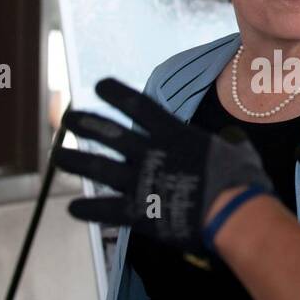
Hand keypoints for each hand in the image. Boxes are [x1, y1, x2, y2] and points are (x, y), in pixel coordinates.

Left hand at [55, 78, 272, 252]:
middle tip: (67, 118)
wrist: (233, 214)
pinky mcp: (140, 212)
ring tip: (58, 156)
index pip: (139, 107)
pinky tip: (72, 210)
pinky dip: (89, 210)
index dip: (117, 94)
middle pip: (109, 134)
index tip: (99, 85)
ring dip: (75, 160)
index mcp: (175, 135)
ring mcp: (142, 182)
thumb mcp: (238, 152)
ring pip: (98, 168)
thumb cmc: (242, 181)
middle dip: (85, 123)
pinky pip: (107, 210)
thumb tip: (233, 141)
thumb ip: (230, 143)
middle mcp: (152, 154)